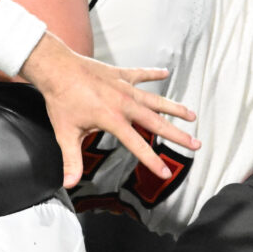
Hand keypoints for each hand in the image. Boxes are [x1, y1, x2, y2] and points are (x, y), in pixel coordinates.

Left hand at [25, 41, 198, 186]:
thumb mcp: (65, 134)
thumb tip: (69, 183)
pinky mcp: (119, 74)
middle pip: (157, 122)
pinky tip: (165, 73)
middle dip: (177, 135)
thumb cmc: (60, 100)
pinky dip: (153, 73)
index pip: (137, 145)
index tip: (166, 172)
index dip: (152, 161)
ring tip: (191, 115)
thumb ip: (71, 160)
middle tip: (195, 144)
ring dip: (174, 107)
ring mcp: (124, 87)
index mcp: (113, 119)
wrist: (56, 68)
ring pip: (155, 99)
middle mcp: (124, 103)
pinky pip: (140, 74)